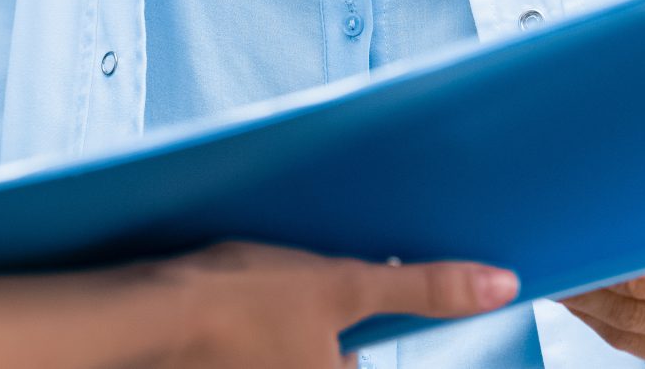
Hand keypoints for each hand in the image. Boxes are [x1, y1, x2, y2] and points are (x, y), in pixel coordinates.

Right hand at [153, 242, 518, 368]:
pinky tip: (248, 302)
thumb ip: (423, 289)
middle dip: (336, 332)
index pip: (371, 362)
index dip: (366, 335)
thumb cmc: (243, 301)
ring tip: (277, 289)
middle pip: (338, 359)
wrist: (142, 312)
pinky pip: (263, 355)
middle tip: (312, 290)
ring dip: (298, 330)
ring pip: (298, 355)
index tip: (349, 309)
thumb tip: (502, 284)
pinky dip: (264, 335)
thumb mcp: (342, 284)